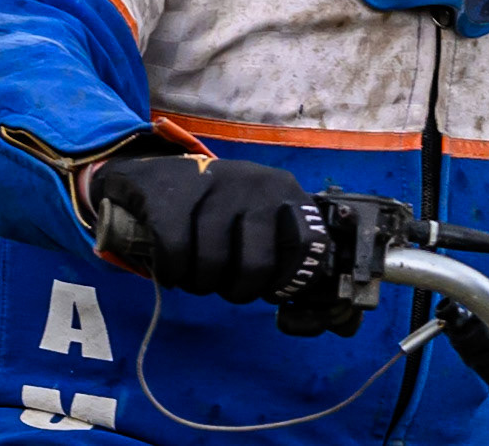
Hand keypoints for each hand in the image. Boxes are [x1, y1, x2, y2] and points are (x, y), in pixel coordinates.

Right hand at [89, 153, 327, 304]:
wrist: (162, 172)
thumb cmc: (223, 209)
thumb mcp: (264, 215)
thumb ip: (290, 252)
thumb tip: (326, 316)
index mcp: (286, 194)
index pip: (309, 246)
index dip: (288, 280)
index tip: (269, 289)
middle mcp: (255, 186)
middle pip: (255, 268)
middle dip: (238, 290)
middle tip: (227, 284)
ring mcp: (213, 188)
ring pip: (211, 266)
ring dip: (200, 284)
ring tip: (197, 273)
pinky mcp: (171, 198)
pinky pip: (175, 256)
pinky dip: (171, 273)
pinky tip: (172, 269)